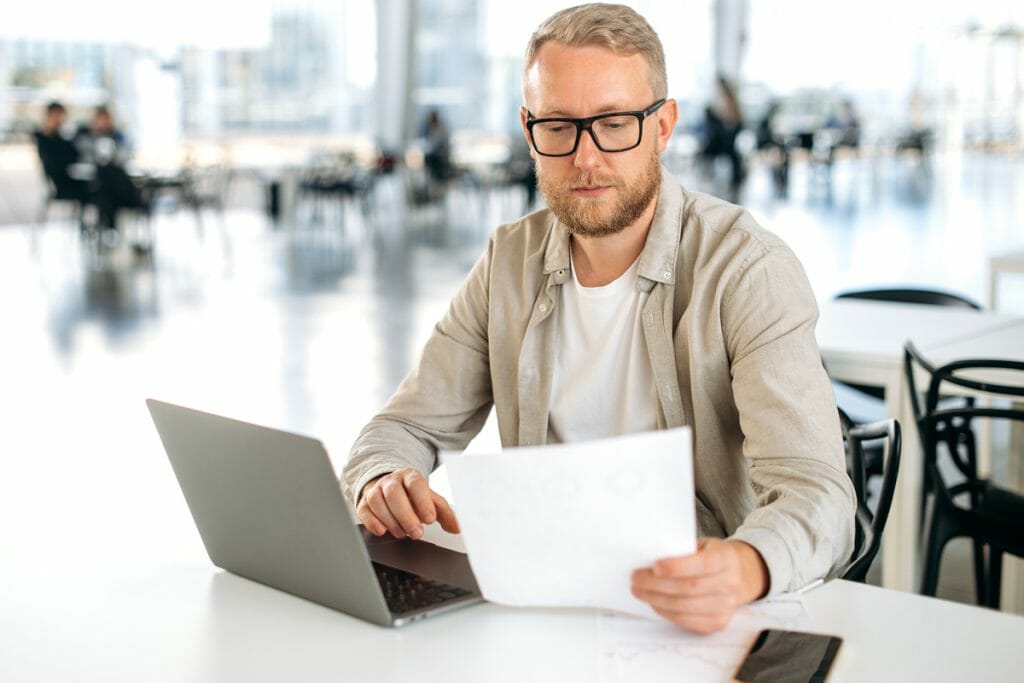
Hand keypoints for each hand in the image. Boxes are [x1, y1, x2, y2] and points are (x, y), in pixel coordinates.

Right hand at [356, 467, 459, 539]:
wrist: (390, 486)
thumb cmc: (412, 496)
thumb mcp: (430, 500)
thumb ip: (444, 513)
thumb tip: (458, 528)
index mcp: (410, 476)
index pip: (416, 484)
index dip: (422, 501)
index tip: (430, 519)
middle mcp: (391, 481)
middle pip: (394, 493)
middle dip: (406, 515)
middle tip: (417, 532)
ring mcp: (375, 490)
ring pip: (377, 501)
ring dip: (391, 520)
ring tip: (402, 533)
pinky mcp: (363, 502)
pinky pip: (364, 510)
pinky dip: (372, 521)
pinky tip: (382, 531)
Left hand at [630, 538, 768, 633]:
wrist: (736, 575)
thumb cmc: (711, 557)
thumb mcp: (702, 545)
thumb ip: (682, 550)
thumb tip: (649, 558)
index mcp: (726, 559)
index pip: (702, 564)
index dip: (677, 567)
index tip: (654, 566)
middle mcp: (730, 584)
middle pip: (688, 588)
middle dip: (656, 584)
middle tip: (636, 578)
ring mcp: (726, 606)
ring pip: (684, 606)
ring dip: (656, 599)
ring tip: (640, 590)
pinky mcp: (718, 622)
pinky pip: (686, 620)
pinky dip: (666, 612)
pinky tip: (654, 602)